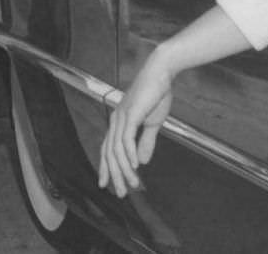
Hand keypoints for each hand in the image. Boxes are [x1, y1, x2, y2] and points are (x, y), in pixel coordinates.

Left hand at [98, 53, 173, 196]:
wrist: (161, 73)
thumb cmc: (156, 94)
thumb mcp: (152, 123)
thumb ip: (145, 142)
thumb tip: (142, 162)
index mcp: (119, 122)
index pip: (107, 149)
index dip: (105, 167)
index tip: (106, 185)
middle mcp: (116, 120)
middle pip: (109, 153)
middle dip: (114, 175)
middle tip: (121, 193)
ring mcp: (122, 117)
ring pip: (117, 150)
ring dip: (125, 170)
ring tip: (133, 184)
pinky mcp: (131, 114)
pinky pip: (126, 140)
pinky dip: (129, 155)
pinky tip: (134, 167)